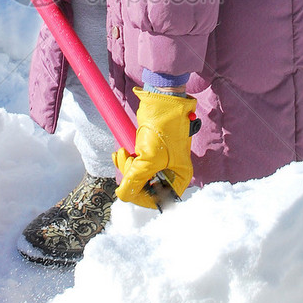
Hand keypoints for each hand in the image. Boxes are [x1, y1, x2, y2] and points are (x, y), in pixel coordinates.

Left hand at [113, 89, 197, 208]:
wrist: (161, 102)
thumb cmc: (164, 128)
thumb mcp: (150, 158)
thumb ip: (135, 179)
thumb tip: (122, 195)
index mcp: (179, 177)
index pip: (160, 200)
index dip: (142, 197)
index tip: (130, 189)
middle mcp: (170, 172)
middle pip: (146, 188)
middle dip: (133, 177)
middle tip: (129, 162)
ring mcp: (159, 162)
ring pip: (137, 175)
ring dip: (126, 166)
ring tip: (124, 153)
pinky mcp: (149, 152)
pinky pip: (134, 164)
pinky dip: (125, 160)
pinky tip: (122, 152)